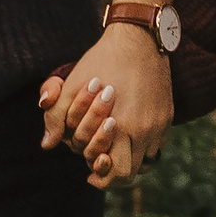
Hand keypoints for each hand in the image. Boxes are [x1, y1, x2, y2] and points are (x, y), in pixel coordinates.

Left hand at [39, 23, 173, 186]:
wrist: (138, 38)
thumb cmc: (102, 61)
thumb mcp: (73, 85)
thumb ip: (56, 116)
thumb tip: (47, 145)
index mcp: (120, 125)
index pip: (117, 173)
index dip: (101, 179)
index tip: (90, 173)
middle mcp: (144, 130)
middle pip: (131, 173)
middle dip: (113, 174)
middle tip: (99, 164)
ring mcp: (159, 124)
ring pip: (146, 162)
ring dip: (129, 160)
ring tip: (114, 150)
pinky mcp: (167, 116)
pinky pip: (157, 145)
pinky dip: (143, 147)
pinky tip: (128, 135)